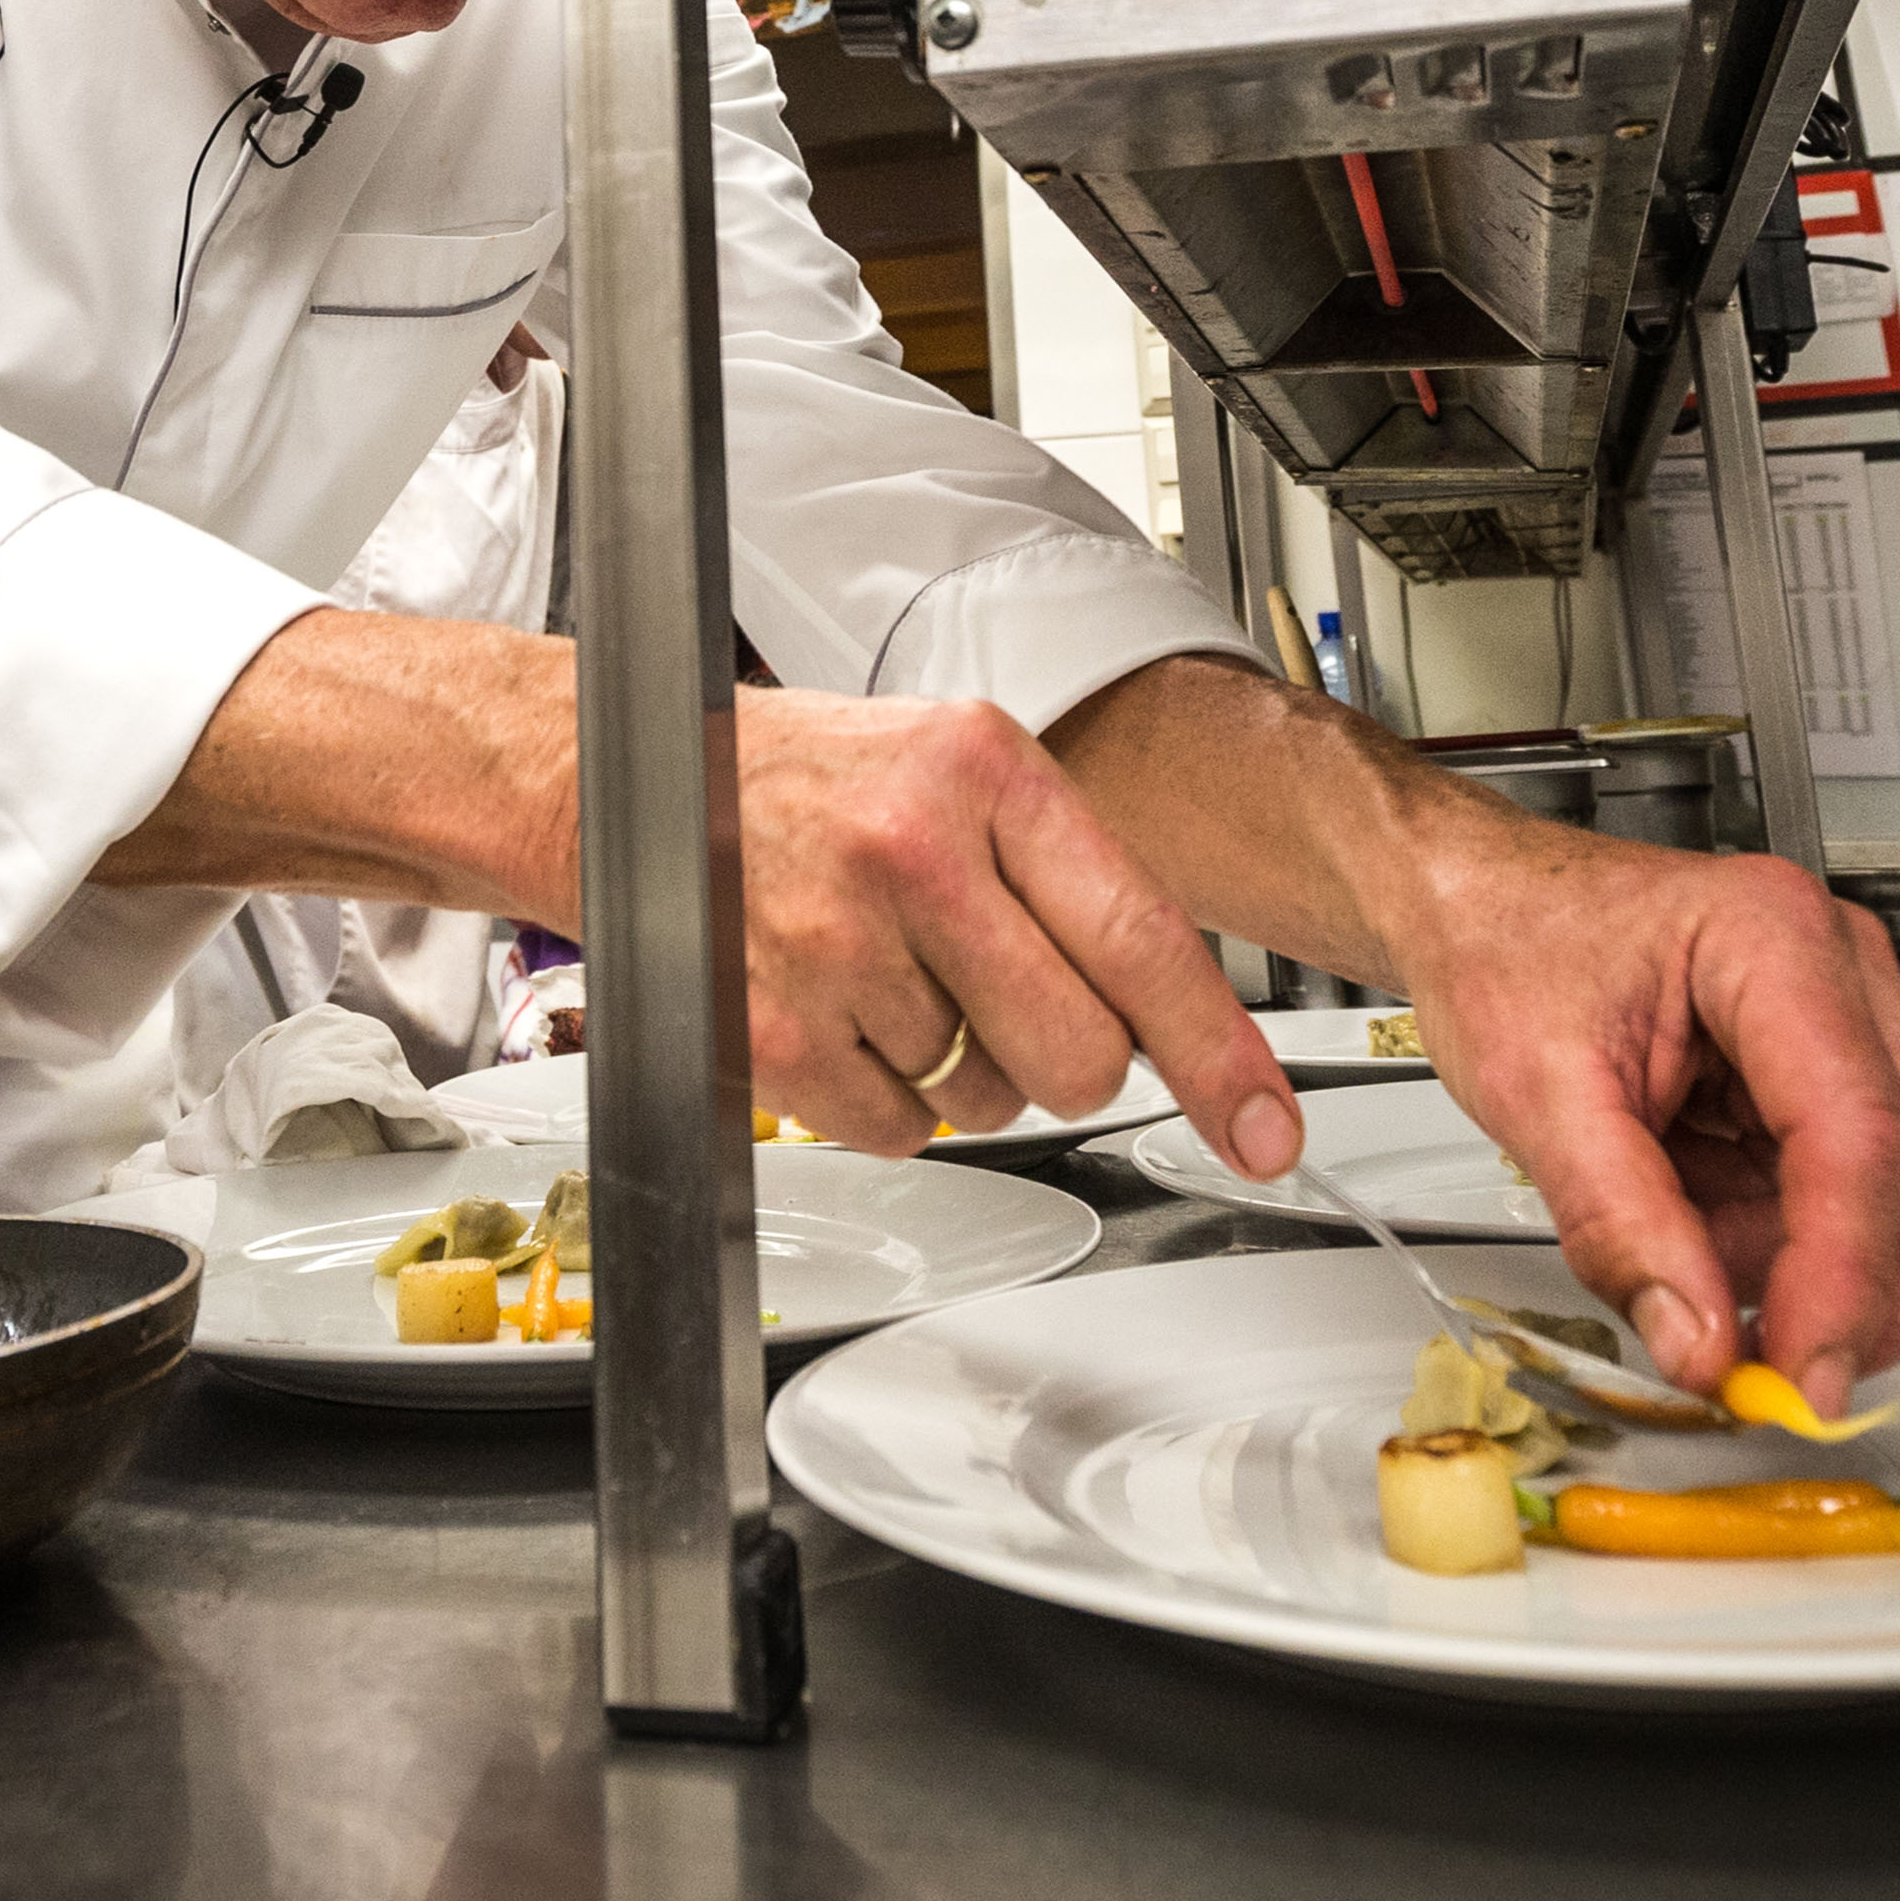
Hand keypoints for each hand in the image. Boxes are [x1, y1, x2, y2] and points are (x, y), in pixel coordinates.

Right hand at [728, 692, 1299, 1175]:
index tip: (1266, 1130)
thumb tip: (1172, 1018)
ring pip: (990, 1101)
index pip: (1141, 937)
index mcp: (984, 770)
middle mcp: (913, 851)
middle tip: (1013, 1004)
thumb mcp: (956, 769)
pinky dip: (888, 1097)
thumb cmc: (814, 782)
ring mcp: (836, 945)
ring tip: (894, 975)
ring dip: (963, 1068)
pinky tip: (846, 1011)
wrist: (633, 774)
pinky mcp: (773, 1032)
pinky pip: (901, 1131)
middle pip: (1079, 1053)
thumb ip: (1066, 875)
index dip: (1220, 1054)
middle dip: (1068, 1059)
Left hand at [1388, 813, 1899, 1414]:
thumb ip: (1620, 1228)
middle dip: (1858, 1296)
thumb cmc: (1504, 945)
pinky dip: (1781, 1248)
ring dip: (1808, 1274)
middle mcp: (1839, 972)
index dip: (1844, 1277)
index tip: (1801, 1374)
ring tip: (1684, 1257)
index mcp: (1773, 940)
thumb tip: (1701, 1342)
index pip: (1858, 1136)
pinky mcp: (1826, 1074)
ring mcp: (1848, 1022)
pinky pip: (1846, 1197)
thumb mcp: (1534, 1094)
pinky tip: (1699, 1226)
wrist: (1481, 905)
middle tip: (1774, 1377)